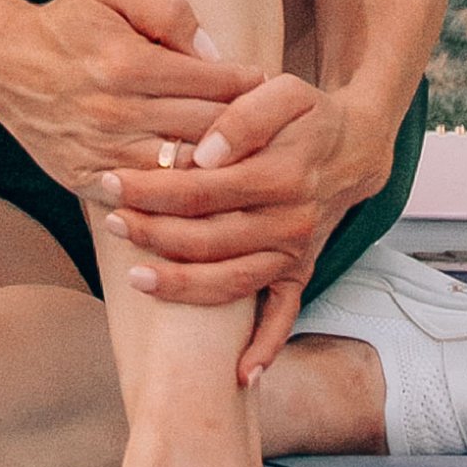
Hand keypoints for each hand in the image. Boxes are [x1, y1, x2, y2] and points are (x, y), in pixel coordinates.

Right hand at [0, 0, 256, 200]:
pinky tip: (202, 188)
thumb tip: (214, 53)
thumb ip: (170, 11)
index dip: (249, 85)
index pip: (213, 83)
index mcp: (126, 63)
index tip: (268, 85)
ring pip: (183, 173)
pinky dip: (177, 198)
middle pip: (206, 131)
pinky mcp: (86, 180)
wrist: (4, 65)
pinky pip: (147, 200)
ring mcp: (100, 152)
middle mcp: (114, 112)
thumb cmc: (70, 24)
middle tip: (273, 128)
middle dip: (246, 130)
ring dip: (219, 169)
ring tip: (248, 160)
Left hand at [97, 79, 394, 382]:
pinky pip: (284, 316)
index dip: (152, 189)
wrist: (355, 146)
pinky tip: (240, 375)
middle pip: (208, 239)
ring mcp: (294, 251)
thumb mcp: (283, 91)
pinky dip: (266, 347)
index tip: (111, 181)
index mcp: (282, 173)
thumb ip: (244, 115)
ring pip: (232, 282)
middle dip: (152, 234)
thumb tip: (206, 154)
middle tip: (112, 222)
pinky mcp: (300, 271)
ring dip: (182, 285)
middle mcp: (290, 220)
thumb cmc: (305, 114)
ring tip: (135, 278)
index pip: (202, 189)